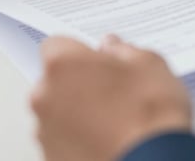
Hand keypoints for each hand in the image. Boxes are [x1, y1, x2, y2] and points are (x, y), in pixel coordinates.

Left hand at [31, 35, 191, 160]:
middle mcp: (45, 96)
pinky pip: (63, 142)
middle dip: (79, 84)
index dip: (81, 53)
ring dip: (78, 114)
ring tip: (115, 124)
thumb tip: (114, 49)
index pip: (58, 45)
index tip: (100, 62)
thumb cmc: (150, 114)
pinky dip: (79, 141)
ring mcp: (45, 132)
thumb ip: (123, 51)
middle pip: (56, 82)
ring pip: (57, 114)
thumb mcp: (149, 64)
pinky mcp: (53, 158)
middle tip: (113, 93)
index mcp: (63, 64)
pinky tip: (108, 142)